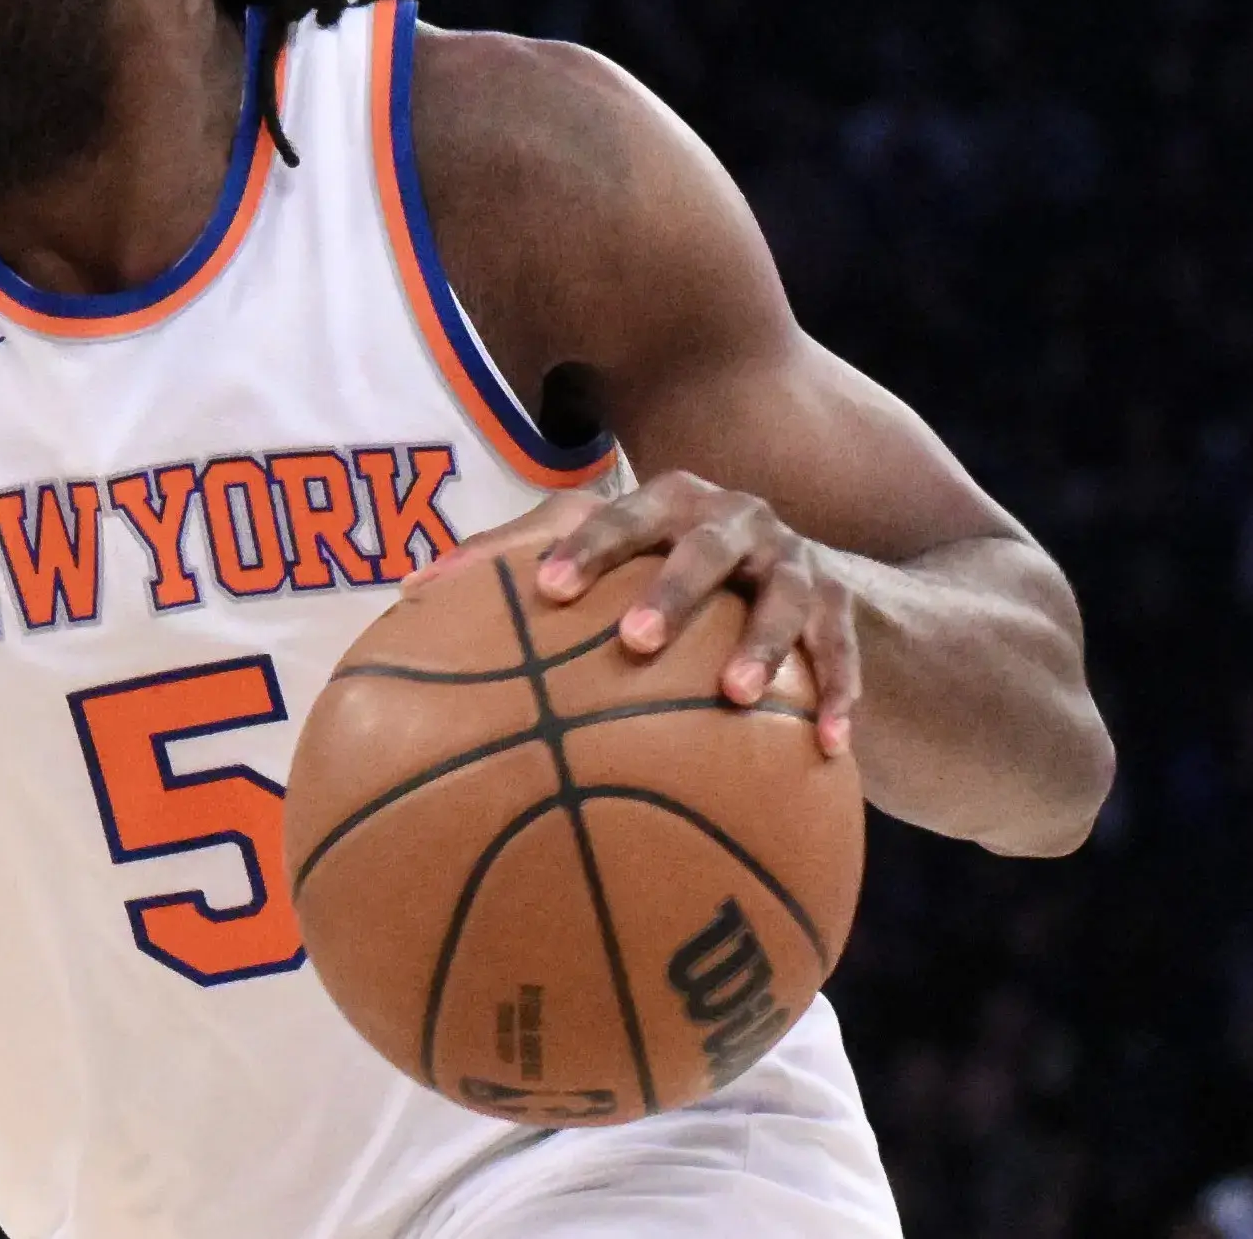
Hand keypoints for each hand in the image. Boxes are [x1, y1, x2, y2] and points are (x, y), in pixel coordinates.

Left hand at [420, 476, 860, 754]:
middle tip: (632, 642)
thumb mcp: (612, 560)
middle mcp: (736, 522)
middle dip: (673, 589)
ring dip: (763, 644)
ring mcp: (794, 563)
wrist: (807, 585)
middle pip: (706, 546)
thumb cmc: (672, 577)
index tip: (544, 593)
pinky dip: (839, 696)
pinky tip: (832, 746)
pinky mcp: (843, 612)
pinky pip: (844, 656)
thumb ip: (519, 562)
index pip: (620, 515)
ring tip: (736, 696)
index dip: (585, 549)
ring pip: (784, 596)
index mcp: (670, 505)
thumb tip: (407, 593)